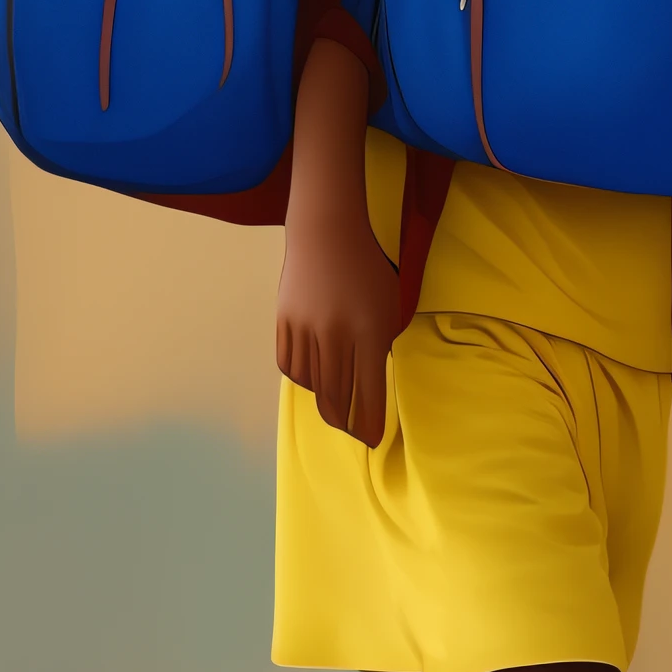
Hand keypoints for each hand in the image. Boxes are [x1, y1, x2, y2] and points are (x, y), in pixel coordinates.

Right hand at [275, 217, 399, 446]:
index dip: (368, 424)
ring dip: (322, 399)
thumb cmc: (368, 269)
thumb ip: (380, 345)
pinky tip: (312, 376)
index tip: (371, 439)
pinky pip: (289, 364)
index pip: (366, 394)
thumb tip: (368, 382)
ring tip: (333, 402)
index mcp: (368, 333)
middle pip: (333, 396)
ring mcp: (305, 327)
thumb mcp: (388, 308)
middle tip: (352, 429)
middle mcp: (334, 335)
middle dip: (344, 421)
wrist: (327, 233)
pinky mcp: (284, 320)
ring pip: (309, 383)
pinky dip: (301, 378)